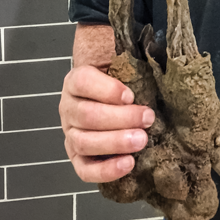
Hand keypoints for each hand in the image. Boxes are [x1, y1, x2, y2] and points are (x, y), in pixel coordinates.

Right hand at [59, 64, 154, 182]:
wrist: (112, 103)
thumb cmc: (122, 85)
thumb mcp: (123, 68)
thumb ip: (130, 63)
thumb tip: (151, 49)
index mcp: (76, 81)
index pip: (83, 81)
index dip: (106, 89)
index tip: (131, 95)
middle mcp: (68, 108)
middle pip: (86, 115)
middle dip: (120, 118)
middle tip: (148, 118)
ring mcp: (71, 134)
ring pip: (83, 142)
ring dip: (114, 142)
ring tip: (141, 140)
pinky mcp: (78, 158)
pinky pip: (84, 169)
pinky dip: (105, 170)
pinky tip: (127, 163)